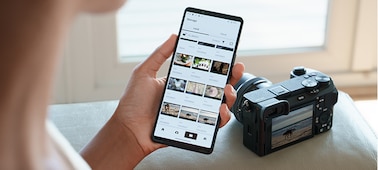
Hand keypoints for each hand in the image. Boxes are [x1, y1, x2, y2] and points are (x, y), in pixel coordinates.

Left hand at [114, 34, 243, 155]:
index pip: (203, 71)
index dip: (218, 64)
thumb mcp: (144, 73)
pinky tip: (220, 110)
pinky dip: (222, 117)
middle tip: (235, 70)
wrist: (129, 130)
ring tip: (226, 91)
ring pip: (220, 103)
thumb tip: (174, 36)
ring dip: (229, 96)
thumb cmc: (133, 104)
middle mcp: (189, 96)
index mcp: (180, 82)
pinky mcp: (194, 126)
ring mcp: (193, 111)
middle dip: (231, 77)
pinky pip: (214, 123)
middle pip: (217, 86)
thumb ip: (160, 54)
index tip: (227, 57)